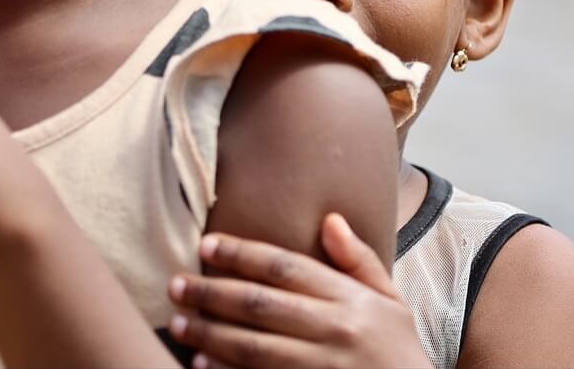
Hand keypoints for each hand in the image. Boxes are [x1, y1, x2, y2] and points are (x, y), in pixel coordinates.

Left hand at [167, 214, 429, 368]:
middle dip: (212, 293)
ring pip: (255, 347)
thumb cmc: (398, 351)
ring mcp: (323, 367)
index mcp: (351, 299)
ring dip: (210, 334)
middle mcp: (336, 330)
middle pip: (261, 305)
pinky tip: (201, 366)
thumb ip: (359, 261)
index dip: (242, 254)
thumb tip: (330, 219)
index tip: (206, 245)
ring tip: (178, 324)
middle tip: (175, 284)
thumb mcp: (390, 301)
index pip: (286, 267)